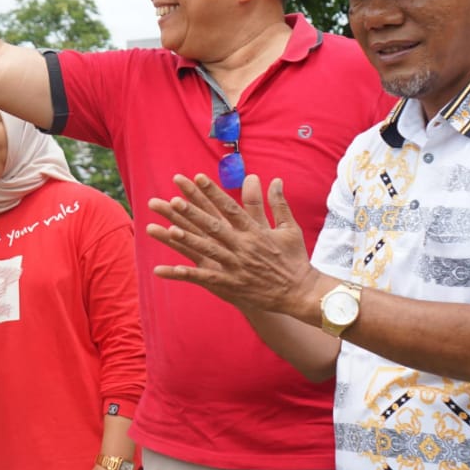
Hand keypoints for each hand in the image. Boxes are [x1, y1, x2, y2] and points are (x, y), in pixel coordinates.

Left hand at [147, 174, 322, 316]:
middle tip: (174, 200)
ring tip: (169, 230)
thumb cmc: (294, 259)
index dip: (213, 192)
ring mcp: (236, 266)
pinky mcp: (232, 284)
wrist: (300, 293)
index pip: (230, 207)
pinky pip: (207, 278)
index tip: (198, 177)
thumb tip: (275, 179)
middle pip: (214, 226)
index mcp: (255, 232)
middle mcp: (243, 246)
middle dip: (193, 213)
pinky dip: (190, 274)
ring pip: (208, 250)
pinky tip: (172, 268)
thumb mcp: (289, 229)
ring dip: (189, 239)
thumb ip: (278, 203)